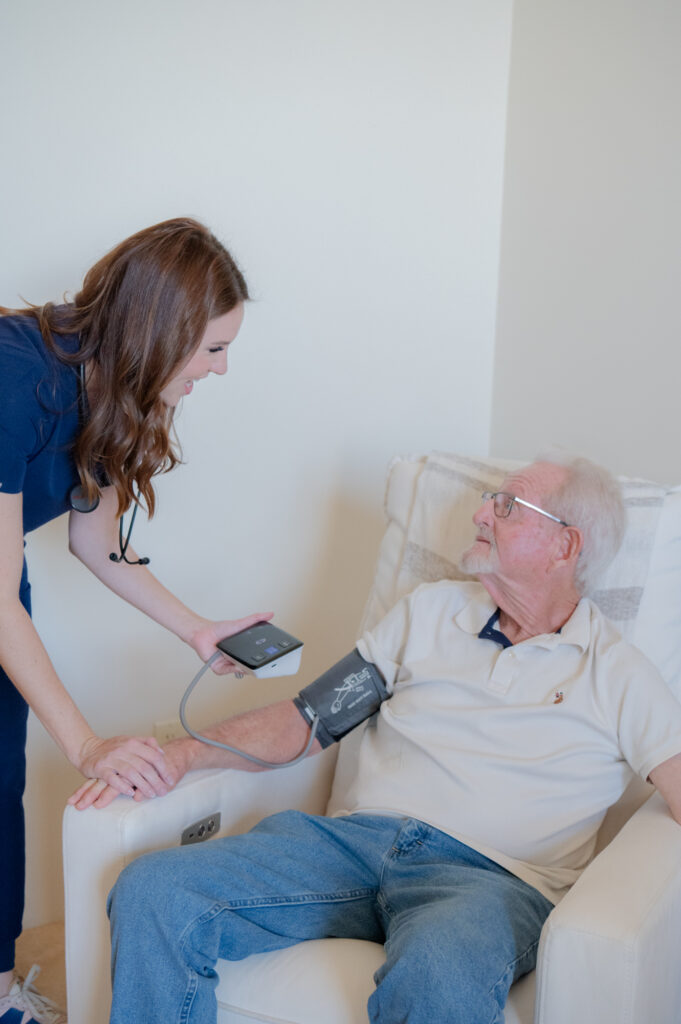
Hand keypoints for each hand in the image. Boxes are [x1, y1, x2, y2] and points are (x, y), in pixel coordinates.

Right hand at [68, 736, 190, 809]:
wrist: (87, 749)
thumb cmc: (111, 748)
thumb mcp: (130, 741)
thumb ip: (146, 744)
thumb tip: (161, 752)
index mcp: (133, 743)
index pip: (153, 756)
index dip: (163, 769)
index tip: (169, 779)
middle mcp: (123, 749)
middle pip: (144, 766)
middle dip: (156, 781)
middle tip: (163, 791)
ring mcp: (111, 758)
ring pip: (131, 773)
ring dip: (143, 785)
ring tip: (151, 794)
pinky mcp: (100, 768)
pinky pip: (113, 778)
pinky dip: (122, 786)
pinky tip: (130, 793)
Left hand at [190, 611, 272, 674]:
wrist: (202, 632)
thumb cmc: (219, 629)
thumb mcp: (241, 623)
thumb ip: (255, 619)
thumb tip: (270, 614)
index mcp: (243, 650)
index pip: (256, 657)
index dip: (262, 659)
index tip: (269, 658)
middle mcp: (236, 658)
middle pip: (248, 666)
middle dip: (253, 666)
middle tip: (259, 664)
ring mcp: (228, 664)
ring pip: (238, 670)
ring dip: (243, 667)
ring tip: (247, 664)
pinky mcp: (219, 668)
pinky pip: (227, 671)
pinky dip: (231, 669)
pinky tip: (236, 665)